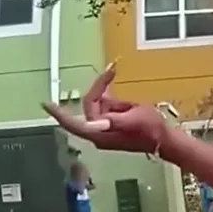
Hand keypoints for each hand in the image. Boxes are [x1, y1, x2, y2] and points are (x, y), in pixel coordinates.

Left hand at [42, 65, 168, 153]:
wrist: (167, 140)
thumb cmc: (152, 131)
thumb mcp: (135, 120)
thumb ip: (115, 120)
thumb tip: (96, 122)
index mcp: (100, 132)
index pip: (73, 123)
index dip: (59, 114)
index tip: (45, 104)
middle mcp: (100, 132)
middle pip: (91, 106)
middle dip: (101, 91)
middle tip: (111, 72)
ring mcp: (108, 129)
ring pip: (102, 105)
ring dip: (115, 100)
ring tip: (133, 106)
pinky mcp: (115, 126)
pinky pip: (110, 109)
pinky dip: (119, 104)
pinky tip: (133, 108)